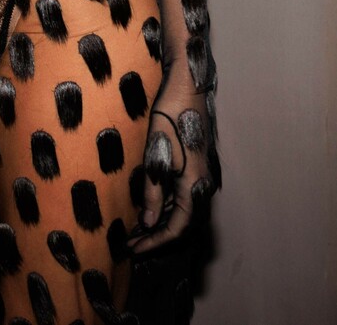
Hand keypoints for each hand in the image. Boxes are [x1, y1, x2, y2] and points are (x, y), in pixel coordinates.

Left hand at [129, 76, 217, 253]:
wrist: (187, 86)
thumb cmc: (169, 116)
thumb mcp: (154, 155)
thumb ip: (152, 192)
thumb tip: (147, 222)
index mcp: (195, 185)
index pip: (177, 228)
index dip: (155, 242)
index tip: (133, 250)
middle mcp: (203, 184)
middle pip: (183, 224)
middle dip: (158, 237)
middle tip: (132, 245)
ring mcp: (202, 175)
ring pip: (184, 212)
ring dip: (162, 223)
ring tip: (137, 230)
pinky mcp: (197, 166)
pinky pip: (184, 197)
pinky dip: (168, 208)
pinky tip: (150, 207)